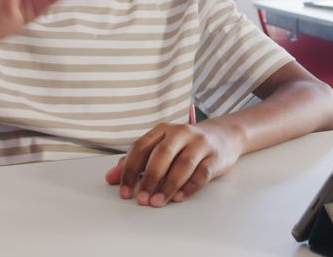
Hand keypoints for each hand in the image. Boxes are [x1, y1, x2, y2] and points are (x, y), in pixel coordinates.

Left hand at [104, 121, 245, 207]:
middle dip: (149, 178)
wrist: (222, 135)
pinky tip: (179, 198)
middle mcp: (181, 133)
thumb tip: (110, 177)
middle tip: (141, 199)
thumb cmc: (185, 145)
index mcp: (162, 129)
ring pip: (183, 165)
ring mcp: (200, 144)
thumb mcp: (160, 147)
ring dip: (168, 186)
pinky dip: (190, 187)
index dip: (129, 170)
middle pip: (162, 155)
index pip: (141, 147)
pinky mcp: (215, 157)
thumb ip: (135, 162)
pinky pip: (202, 173)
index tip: (125, 192)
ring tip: (157, 202)